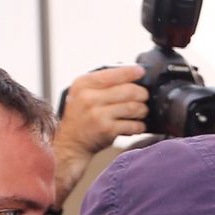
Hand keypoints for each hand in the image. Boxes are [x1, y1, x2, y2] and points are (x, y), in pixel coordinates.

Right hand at [52, 65, 146, 197]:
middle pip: (129, 90)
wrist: (71, 142)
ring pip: (134, 107)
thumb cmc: (82, 115)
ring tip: (140, 112)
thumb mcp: (83, 92)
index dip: (131, 72)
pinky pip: (133, 125)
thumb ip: (102, 82)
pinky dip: (139, 125)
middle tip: (143, 97)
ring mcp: (98, 114)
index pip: (113, 74)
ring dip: (142, 110)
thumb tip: (131, 73)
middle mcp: (89, 97)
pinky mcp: (107, 130)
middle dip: (142, 94)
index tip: (141, 72)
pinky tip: (135, 125)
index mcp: (84, 84)